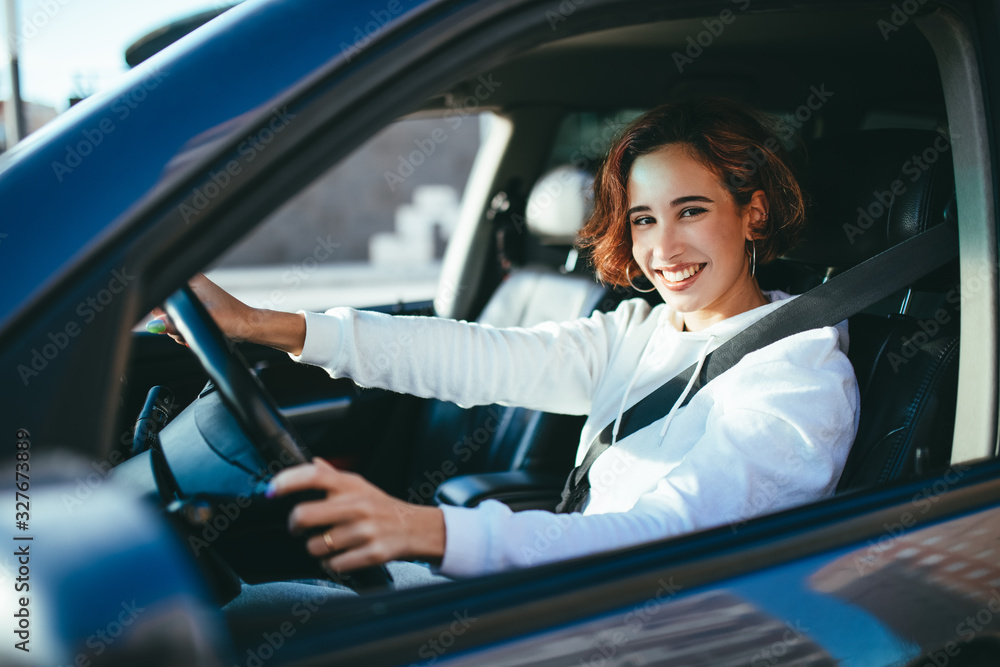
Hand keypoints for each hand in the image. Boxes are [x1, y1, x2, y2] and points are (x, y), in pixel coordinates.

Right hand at [148, 273, 305, 354]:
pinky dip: (185, 330)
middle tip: (184, 330)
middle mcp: (191, 288)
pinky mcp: (197, 310)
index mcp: (192, 281)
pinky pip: (182, 321)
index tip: (171, 321)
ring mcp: (194, 299)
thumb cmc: (232, 319)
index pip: (163, 293)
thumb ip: (177, 323)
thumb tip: (156, 325)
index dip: (163, 310)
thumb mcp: (201, 321)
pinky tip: (195, 335)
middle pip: (165, 307)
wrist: (248, 326)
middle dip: (172, 323)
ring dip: (179, 329)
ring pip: (173, 317)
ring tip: (193, 333)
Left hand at [271, 458, 445, 572]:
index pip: (314, 475)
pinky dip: (333, 565)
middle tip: (298, 528)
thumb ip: (332, 476)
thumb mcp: (360, 486)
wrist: (417, 528)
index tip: (271, 490)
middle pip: (304, 515)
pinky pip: (334, 565)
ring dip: (316, 549)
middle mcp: (357, 505)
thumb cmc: (383, 507)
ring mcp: (365, 530)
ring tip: (330, 544)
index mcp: (351, 485)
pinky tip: (343, 556)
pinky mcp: (372, 554)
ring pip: (315, 546)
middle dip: (294, 526)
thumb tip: (310, 463)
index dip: (287, 481)